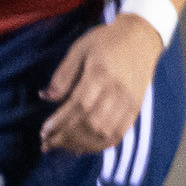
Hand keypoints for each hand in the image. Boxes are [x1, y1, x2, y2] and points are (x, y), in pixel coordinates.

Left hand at [40, 14, 160, 154]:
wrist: (142, 38)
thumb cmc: (106, 41)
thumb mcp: (79, 49)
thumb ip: (63, 75)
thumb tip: (45, 97)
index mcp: (101, 73)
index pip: (78, 105)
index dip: (60, 122)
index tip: (44, 132)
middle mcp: (117, 91)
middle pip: (91, 123)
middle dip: (67, 137)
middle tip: (48, 143)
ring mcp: (130, 102)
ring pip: (105, 132)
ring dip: (81, 144)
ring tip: (62, 147)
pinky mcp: (136, 109)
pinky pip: (119, 134)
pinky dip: (100, 145)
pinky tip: (84, 147)